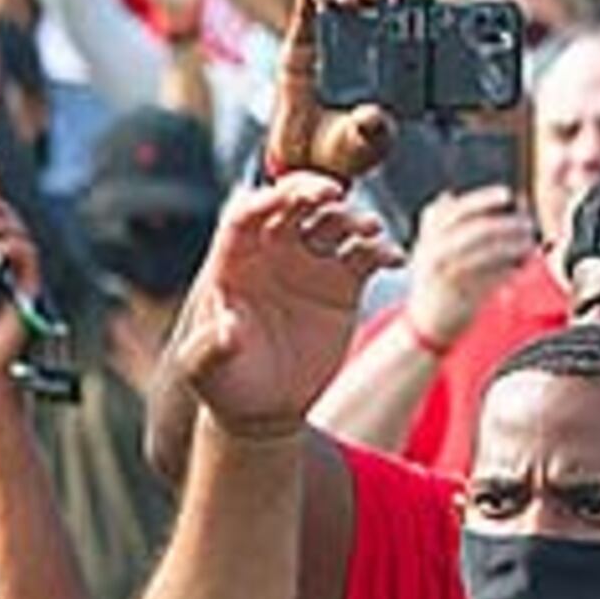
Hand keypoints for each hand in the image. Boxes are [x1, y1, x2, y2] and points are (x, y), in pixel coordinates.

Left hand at [168, 175, 401, 441]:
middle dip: (310, 190)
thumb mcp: (204, 369)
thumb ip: (209, 349)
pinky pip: (367, 254)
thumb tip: (226, 331)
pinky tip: (395, 258)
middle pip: (292, 204)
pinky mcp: (343, 283)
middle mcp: (273, 253)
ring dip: (352, 217)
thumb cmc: (225, 384)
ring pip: (334, 222)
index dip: (265, 199)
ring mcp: (310, 264)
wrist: (265, 408)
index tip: (286, 197)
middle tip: (331, 192)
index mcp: (233, 262)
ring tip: (369, 230)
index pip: (245, 215)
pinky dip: (383, 250)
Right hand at [263, 0, 395, 184]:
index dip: (413, 6)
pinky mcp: (303, 43)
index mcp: (390, 66)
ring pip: (343, 5)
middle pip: (375, 9)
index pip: (406, 28)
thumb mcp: (365, 143)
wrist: (304, 160)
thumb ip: (373, 130)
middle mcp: (364, 48)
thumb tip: (373, 115)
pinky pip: (307, 11)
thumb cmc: (343, 150)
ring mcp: (332, 43)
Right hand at [403, 186, 538, 351]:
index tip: (508, 195)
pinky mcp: (463, 297)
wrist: (423, 327)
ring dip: (513, 246)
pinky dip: (511, 270)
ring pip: (489, 254)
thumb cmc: (432, 285)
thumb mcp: (425, 252)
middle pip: (476, 231)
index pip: (456, 211)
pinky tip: (521, 267)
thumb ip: (433, 225)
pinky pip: (494, 278)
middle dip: (506, 224)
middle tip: (526, 222)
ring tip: (528, 244)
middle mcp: (434, 256)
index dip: (483, 200)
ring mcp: (449, 277)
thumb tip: (446, 195)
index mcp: (427, 241)